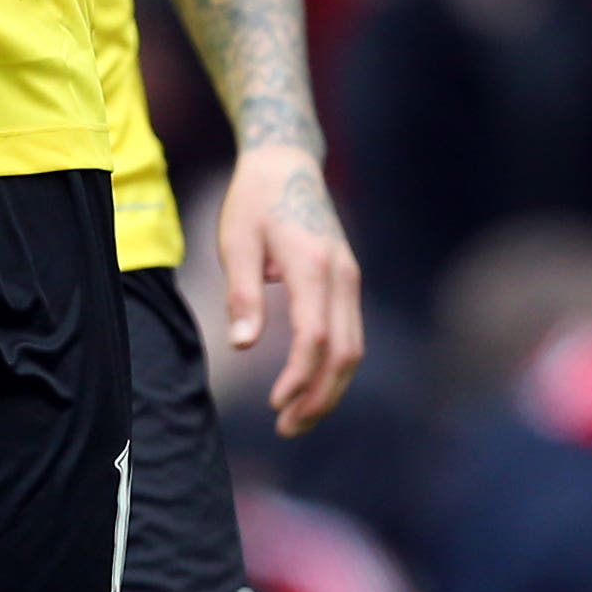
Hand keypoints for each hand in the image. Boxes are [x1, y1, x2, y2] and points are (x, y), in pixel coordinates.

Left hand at [218, 143, 363, 437]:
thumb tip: (242, 345)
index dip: (299, 378)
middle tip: (287, 428)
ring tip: (296, 419)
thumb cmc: (254, 201)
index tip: (275, 405)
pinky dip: (336, 368)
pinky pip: (352, 334)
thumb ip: (242, 293)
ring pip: (354, 348)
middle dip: (319, 397)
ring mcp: (350, 279)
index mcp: (313, 265)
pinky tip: (311, 386)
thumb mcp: (236, 242)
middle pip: (344, 353)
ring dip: (329, 389)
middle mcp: (342, 275)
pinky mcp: (349, 281)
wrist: (287, 163)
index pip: (315, 337)